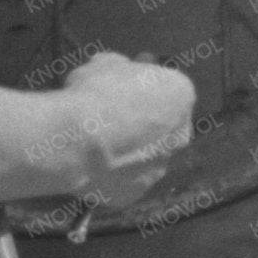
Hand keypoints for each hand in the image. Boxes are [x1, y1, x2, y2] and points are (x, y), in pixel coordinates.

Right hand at [52, 50, 196, 209]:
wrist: (77, 139)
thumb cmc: (96, 93)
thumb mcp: (104, 63)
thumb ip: (118, 67)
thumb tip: (117, 68)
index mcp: (180, 96)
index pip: (166, 89)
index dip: (142, 87)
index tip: (120, 86)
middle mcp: (179, 135)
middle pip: (162, 126)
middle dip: (140, 122)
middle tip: (109, 117)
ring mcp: (158, 168)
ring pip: (144, 157)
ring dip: (127, 151)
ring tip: (94, 145)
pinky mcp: (134, 194)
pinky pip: (123, 181)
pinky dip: (110, 174)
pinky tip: (88, 165)